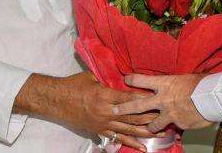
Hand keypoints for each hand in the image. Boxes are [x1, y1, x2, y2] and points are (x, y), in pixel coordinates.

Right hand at [14, 71, 158, 150]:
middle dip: (151, 116)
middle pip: (133, 115)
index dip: (144, 98)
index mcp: (105, 95)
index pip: (130, 98)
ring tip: (160, 133)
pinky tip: (142, 147)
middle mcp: (106, 111)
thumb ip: (107, 79)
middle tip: (166, 117)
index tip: (158, 98)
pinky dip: (130, 142)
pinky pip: (117, 138)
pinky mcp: (99, 130)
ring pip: (128, 128)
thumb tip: (120, 76)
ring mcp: (103, 123)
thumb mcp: (92, 77)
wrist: (55, 100)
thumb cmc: (73, 85)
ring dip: (145, 131)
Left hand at [113, 74, 211, 132]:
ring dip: (149, 126)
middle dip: (124, 108)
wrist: (212, 97)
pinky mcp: (177, 124)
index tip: (126, 79)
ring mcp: (168, 113)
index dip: (131, 79)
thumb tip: (176, 82)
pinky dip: (174, 128)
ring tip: (148, 128)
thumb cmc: (202, 83)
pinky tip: (177, 128)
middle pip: (137, 105)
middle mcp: (162, 99)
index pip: (141, 80)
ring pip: (152, 124)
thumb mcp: (185, 77)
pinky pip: (172, 128)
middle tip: (114, 110)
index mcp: (164, 84)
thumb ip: (176, 83)